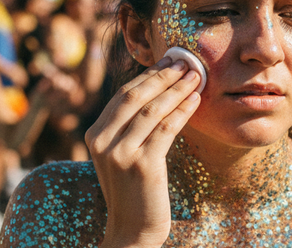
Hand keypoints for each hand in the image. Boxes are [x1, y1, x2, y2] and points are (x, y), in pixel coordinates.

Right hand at [85, 57, 200, 247]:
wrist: (131, 231)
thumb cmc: (133, 190)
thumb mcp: (122, 154)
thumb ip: (130, 126)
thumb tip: (158, 88)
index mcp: (95, 134)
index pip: (123, 95)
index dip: (148, 75)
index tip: (169, 61)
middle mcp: (102, 141)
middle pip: (135, 96)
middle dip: (163, 76)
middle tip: (185, 62)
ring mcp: (120, 153)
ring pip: (152, 109)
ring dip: (177, 89)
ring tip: (196, 76)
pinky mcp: (141, 165)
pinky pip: (166, 129)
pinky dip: (182, 111)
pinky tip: (196, 100)